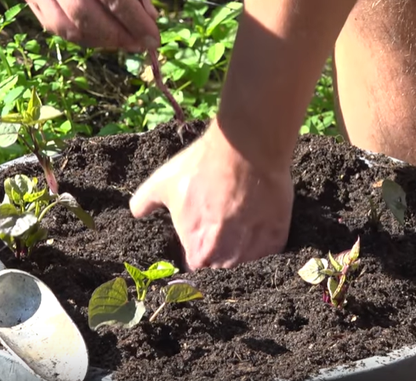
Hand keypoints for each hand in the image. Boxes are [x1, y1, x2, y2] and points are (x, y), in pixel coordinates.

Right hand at [2, 0, 158, 51]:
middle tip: (140, 45)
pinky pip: (55, 26)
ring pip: (72, 29)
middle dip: (121, 38)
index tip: (153, 39)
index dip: (136, 24)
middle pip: (93, 20)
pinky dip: (79, 37)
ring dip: (101, 42)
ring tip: (121, 42)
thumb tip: (149, 15)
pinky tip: (97, 36)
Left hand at [129, 121, 293, 269]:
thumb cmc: (202, 166)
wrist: (246, 147)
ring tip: (240, 222)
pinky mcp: (277, 237)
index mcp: (197, 251)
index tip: (201, 236)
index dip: (197, 250)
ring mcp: (254, 250)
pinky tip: (257, 222)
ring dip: (241, 248)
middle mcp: (225, 258)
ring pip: (245, 262)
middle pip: (220, 267)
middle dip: (218, 251)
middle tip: (221, 225)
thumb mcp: (163, 181)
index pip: (195, 266)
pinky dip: (263, 242)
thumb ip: (144, 202)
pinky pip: (268, 251)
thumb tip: (137, 213)